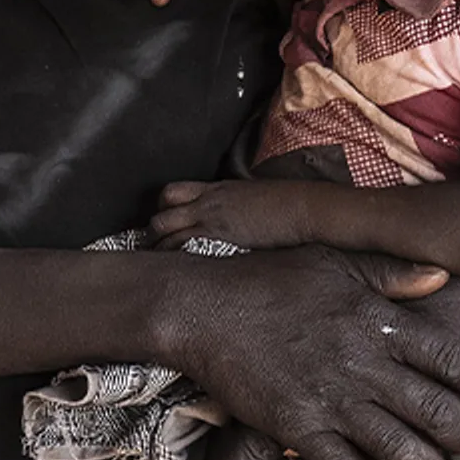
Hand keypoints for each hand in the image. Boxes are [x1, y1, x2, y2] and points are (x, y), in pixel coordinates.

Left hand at [154, 177, 316, 251]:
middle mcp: (209, 200)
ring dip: (158, 244)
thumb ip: (235, 208)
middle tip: (156, 246)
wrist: (304, 207)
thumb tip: (232, 223)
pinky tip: (174, 270)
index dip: (163, 208)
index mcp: (217, 189)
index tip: (165, 225)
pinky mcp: (219, 236)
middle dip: (154, 228)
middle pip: (162, 206)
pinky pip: (182, 244)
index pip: (174, 191)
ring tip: (158, 263)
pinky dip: (173, 255)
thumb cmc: (289, 205)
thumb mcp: (254, 199)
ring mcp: (211, 217)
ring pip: (164, 225)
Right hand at [163, 248, 459, 459]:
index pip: (458, 362)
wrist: (204, 308)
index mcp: (381, 323)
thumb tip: (442, 276)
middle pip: (443, 416)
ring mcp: (333, 402)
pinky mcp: (298, 431)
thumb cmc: (270, 280)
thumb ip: (392, 273)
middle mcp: (365, 366)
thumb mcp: (335, 262)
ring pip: (404, 455)